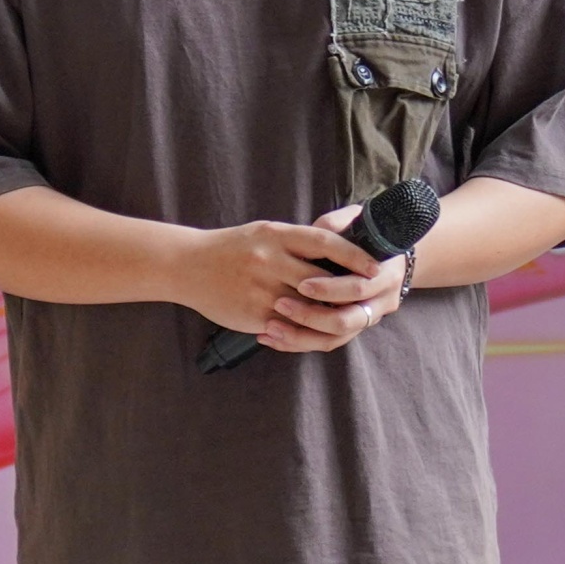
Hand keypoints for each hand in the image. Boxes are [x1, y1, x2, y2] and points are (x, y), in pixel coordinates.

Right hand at [178, 216, 407, 354]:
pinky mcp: (253, 313)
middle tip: (370, 298)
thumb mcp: (266, 233)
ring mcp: (262, 289)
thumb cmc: (233, 248)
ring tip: (349, 317)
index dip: (354, 256)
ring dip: (329, 314)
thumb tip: (339, 245)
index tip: (375, 266)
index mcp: (277, 235)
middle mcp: (270, 260)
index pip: (325, 242)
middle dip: (348, 291)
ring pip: (308, 308)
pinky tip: (315, 330)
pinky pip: (287, 326)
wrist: (188, 266)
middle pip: (322, 280)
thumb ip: (299, 240)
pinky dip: (303, 330)